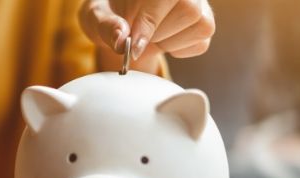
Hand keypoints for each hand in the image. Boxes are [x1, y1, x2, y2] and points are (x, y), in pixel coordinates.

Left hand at [79, 0, 214, 60]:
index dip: (149, 21)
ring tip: (150, 35)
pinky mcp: (204, 24)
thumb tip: (120, 39)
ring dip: (168, 41)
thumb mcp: (95, 17)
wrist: (120, 26)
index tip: (132, 44)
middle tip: (137, 35)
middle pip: (189, 10)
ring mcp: (200, 4)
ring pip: (200, 26)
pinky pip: (201, 44)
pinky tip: (162, 39)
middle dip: (158, 32)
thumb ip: (106, 26)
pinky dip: (177, 50)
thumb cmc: (108, 15)